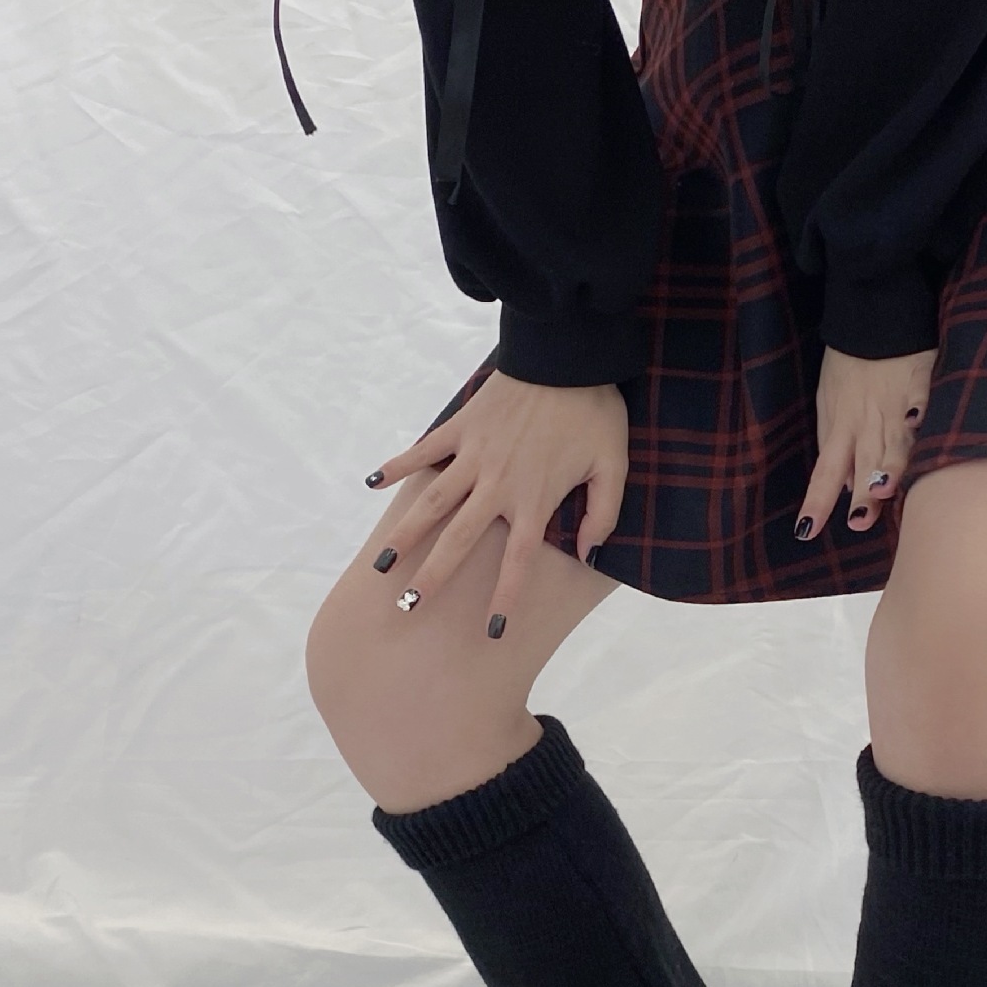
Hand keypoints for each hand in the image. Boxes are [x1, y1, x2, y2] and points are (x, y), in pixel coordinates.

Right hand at [361, 369, 627, 637]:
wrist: (566, 354)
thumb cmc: (595, 411)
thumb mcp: (613, 466)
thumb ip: (602, 515)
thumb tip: (588, 554)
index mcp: (534, 501)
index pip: (517, 563)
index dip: (505, 599)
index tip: (492, 632)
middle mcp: (497, 485)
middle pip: (458, 542)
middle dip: (432, 578)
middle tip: (408, 608)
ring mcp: (473, 456)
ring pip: (431, 504)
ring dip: (404, 536)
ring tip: (383, 566)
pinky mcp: (461, 427)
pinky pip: (424, 451)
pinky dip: (398, 465)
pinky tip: (373, 483)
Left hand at [795, 345, 937, 539]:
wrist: (871, 316)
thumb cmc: (848, 365)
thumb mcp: (829, 404)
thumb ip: (836, 445)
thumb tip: (846, 487)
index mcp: (840, 428)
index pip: (826, 473)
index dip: (817, 502)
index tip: (806, 532)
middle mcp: (866, 423)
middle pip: (865, 465)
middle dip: (863, 495)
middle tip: (859, 523)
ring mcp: (894, 404)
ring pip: (894, 441)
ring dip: (889, 465)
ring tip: (886, 489)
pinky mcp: (919, 382)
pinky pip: (920, 398)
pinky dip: (919, 410)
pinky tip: (919, 423)